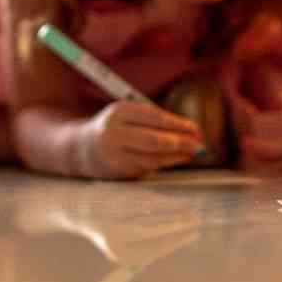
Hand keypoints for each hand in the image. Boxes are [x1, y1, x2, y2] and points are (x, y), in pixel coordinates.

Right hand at [78, 100, 202, 179]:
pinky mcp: (118, 170)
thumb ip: (153, 120)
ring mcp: (115, 154)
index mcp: (119, 112)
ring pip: (153, 157)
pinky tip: (177, 159)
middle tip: (199, 144)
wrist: (82, 149)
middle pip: (154, 139)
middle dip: (180, 142)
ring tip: (193, 153)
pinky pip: (147, 166)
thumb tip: (189, 130)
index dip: (178, 124)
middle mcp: (115, 132)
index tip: (196, 128)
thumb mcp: (127, 115)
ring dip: (176, 156)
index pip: (154, 117)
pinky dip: (165, 163)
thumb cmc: (115, 128)